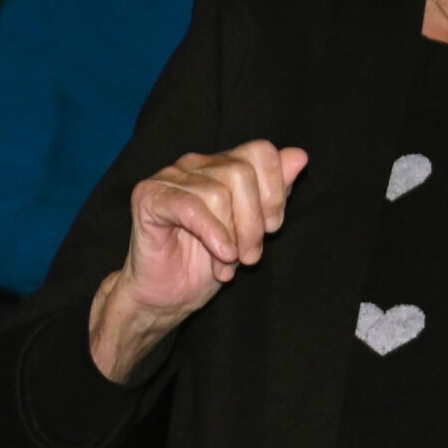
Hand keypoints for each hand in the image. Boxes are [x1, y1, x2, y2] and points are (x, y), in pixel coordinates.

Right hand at [89, 141, 307, 381]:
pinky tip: (220, 257)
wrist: (167, 296)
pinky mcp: (148, 196)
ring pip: (217, 193)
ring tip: (227, 264)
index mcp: (222, 164)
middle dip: (253, 222)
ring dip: (230, 238)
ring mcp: (169, 177)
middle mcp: (196, 163)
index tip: (273, 227)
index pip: (260, 151)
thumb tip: (299, 156)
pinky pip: (189, 207)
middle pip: (241, 173)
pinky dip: (211, 234)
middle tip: (250, 256)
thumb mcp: (253, 230)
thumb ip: (274, 192)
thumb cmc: (208, 263)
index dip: (274, 191)